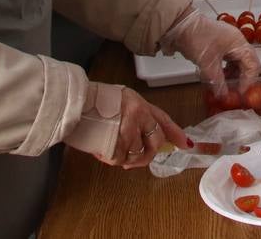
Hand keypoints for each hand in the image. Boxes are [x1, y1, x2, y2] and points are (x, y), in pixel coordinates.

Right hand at [64, 83, 191, 168]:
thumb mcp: (121, 101)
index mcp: (140, 104)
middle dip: (147, 155)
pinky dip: (111, 159)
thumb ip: (135, 116)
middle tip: (134, 158)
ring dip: (125, 158)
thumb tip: (144, 137)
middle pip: (154, 144)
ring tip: (111, 150)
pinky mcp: (116, 142)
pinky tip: (101, 151)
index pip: (164, 120)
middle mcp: (139, 116)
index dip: (175, 133)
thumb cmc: (94, 102)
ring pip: (136, 155)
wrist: (74, 102)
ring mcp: (128, 130)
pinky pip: (119, 159)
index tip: (186, 144)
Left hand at [158, 8, 259, 92]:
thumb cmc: (197, 38)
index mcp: (239, 43)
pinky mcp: (218, 44)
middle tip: (235, 91)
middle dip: (241, 78)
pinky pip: (227, 59)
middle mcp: (236, 41)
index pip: (252, 64)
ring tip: (223, 85)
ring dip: (232, 75)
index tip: (240, 93)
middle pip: (246, 63)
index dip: (248, 80)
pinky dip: (224, 69)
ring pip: (236, 62)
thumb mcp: (208, 64)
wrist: (180, 25)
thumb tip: (223, 95)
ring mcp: (228, 42)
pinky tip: (216, 77)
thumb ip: (217, 81)